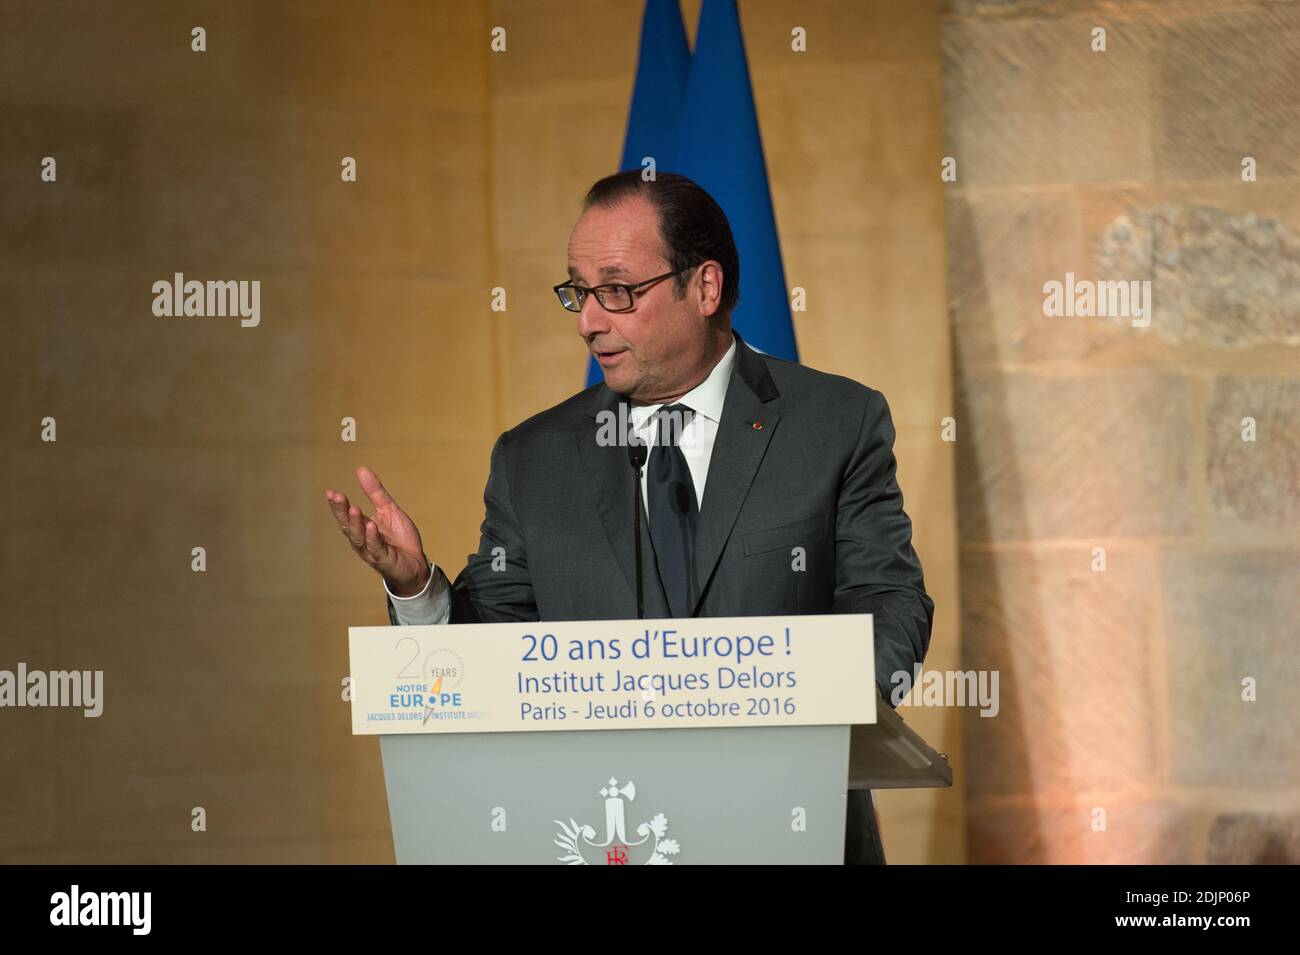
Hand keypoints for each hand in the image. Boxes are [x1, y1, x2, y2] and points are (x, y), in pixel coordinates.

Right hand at [325, 466, 430, 595]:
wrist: (416, 563)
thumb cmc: (399, 539)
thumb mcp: (389, 510)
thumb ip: (375, 492)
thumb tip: (361, 469)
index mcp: (361, 528)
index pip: (346, 515)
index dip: (338, 505)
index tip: (331, 492)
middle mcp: (362, 541)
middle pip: (348, 526)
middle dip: (341, 512)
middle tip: (337, 497)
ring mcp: (372, 551)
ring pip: (359, 538)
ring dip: (355, 523)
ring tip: (353, 508)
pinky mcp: (385, 560)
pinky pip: (376, 548)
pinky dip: (373, 537)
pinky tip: (371, 525)